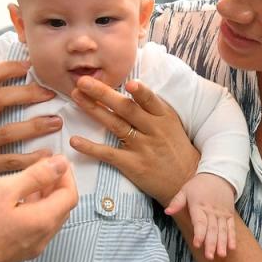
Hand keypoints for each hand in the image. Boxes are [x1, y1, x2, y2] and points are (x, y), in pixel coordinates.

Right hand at [0, 60, 61, 217]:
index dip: (7, 68)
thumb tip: (23, 73)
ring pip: (8, 131)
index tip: (30, 66)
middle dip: (29, 93)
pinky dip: (32, 157)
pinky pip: (10, 160)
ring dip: (36, 126)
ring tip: (57, 122)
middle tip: (51, 94)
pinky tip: (47, 154)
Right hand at [0, 155, 77, 261]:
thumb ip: (36, 176)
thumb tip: (61, 164)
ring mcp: (30, 249)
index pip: (70, 195)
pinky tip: (16, 201)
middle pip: (62, 208)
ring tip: (29, 179)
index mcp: (43, 221)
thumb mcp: (4, 190)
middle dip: (58, 185)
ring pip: (49, 218)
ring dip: (45, 198)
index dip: (66, 175)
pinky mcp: (17, 253)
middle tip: (44, 166)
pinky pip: (36, 228)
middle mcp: (42, 238)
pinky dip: (34, 210)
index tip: (55, 159)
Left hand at [69, 77, 199, 206]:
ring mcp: (142, 147)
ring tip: (76, 97)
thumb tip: (129, 85)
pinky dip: (90, 148)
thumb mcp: (171, 123)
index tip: (129, 82)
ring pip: (115, 125)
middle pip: (126, 109)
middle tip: (83, 81)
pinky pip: (109, 154)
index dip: (141, 92)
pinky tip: (74, 141)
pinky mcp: (133, 165)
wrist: (186, 180)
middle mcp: (154, 130)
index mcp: (163, 116)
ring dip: (93, 110)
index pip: (151, 101)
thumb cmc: (175, 147)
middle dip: (103, 93)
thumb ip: (152, 107)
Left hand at [165, 172, 236, 259]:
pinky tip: (232, 247)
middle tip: (209, 256)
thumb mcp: (185, 190)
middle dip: (211, 243)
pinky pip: (231, 227)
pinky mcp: (229, 214)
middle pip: (212, 229)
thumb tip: (167, 212)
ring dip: (222, 243)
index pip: (200, 222)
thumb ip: (176, 202)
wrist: (218, 175)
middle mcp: (211, 211)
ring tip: (221, 255)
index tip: (197, 244)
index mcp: (199, 206)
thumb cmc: (198, 185)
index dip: (199, 234)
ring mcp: (221, 213)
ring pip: (222, 230)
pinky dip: (232, 237)